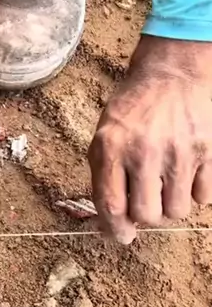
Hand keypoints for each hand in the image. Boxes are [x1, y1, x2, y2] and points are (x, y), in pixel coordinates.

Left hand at [88, 36, 211, 243]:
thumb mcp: (106, 134)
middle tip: (148, 201)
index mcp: (112, 146)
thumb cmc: (135, 107)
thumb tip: (114, 226)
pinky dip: (196, 193)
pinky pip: (204, 197)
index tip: (122, 236)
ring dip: (171, 205)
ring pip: (177, 211)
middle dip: (146, 217)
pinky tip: (188, 174)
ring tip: (167, 185)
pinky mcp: (208, 150)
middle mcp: (144, 150)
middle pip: (147, 215)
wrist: (174, 71)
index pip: (111, 205)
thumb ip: (105, 177)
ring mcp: (179, 151)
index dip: (115, 229)